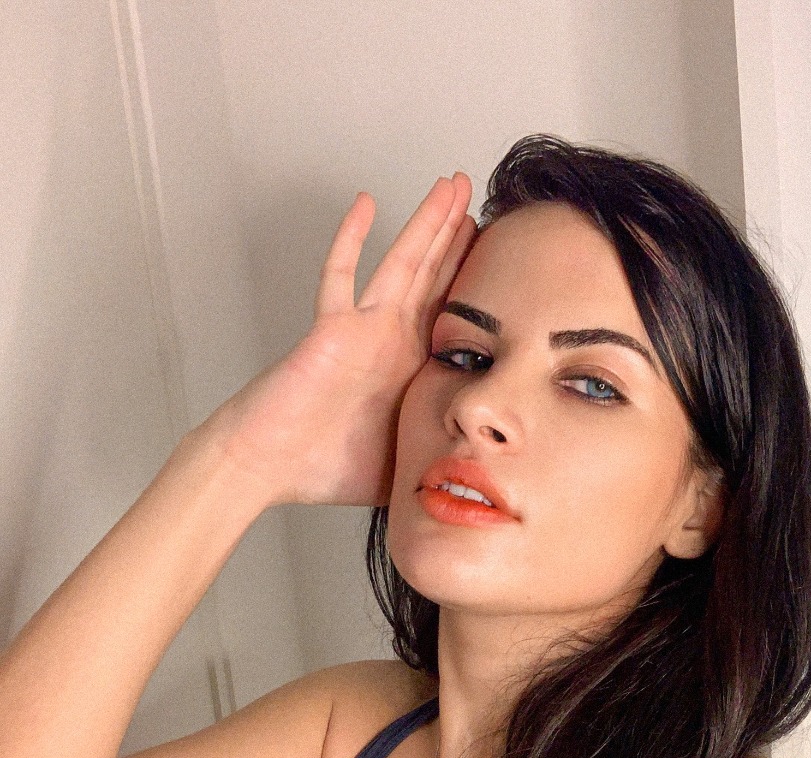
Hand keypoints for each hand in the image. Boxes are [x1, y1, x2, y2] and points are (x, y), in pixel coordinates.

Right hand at [201, 173, 475, 505]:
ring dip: (427, 223)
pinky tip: (366, 203)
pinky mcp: (332, 330)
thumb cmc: (321, 468)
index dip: (473, 280)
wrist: (267, 467)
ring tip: (452, 184)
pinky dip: (351, 240)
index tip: (500, 252)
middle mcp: (389, 341)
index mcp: (408, 369)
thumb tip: (475, 477)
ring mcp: (361, 331)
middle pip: (432, 276)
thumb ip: (435, 456)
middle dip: (456, 234)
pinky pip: (341, 275)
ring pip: (403, 264)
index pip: (450, 314)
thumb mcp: (402, 465)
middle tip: (476, 195)